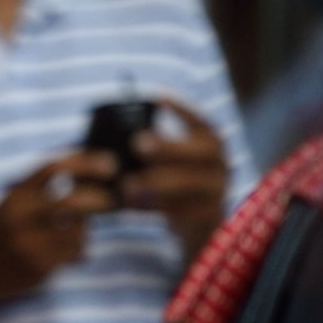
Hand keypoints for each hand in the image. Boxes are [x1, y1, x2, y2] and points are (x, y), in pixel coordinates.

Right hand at [0, 152, 116, 304]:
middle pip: (72, 202)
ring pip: (79, 230)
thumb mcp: (15, 204)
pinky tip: (67, 254)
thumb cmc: (7, 233)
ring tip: (74, 234)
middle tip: (112, 200)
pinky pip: (76, 252)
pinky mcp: (40, 266)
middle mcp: (20, 218)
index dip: (86, 162)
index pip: (53, 168)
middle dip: (99, 199)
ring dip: (84, 230)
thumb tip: (91, 173)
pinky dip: (79, 251)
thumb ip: (41, 188)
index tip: (110, 163)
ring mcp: (29, 243)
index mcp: (16, 196)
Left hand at [122, 98, 229, 258]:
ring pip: (191, 184)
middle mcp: (220, 164)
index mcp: (210, 144)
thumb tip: (102, 142)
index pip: (203, 123)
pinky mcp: (205, 216)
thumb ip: (149, 151)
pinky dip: (153, 206)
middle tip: (138, 143)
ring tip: (127, 183)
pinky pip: (181, 210)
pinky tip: (130, 203)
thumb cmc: (173, 183)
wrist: (198, 223)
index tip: (159, 99)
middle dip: (170, 146)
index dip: (183, 111)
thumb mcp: (169, 163)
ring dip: (157, 182)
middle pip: (203, 151)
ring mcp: (216, 191)